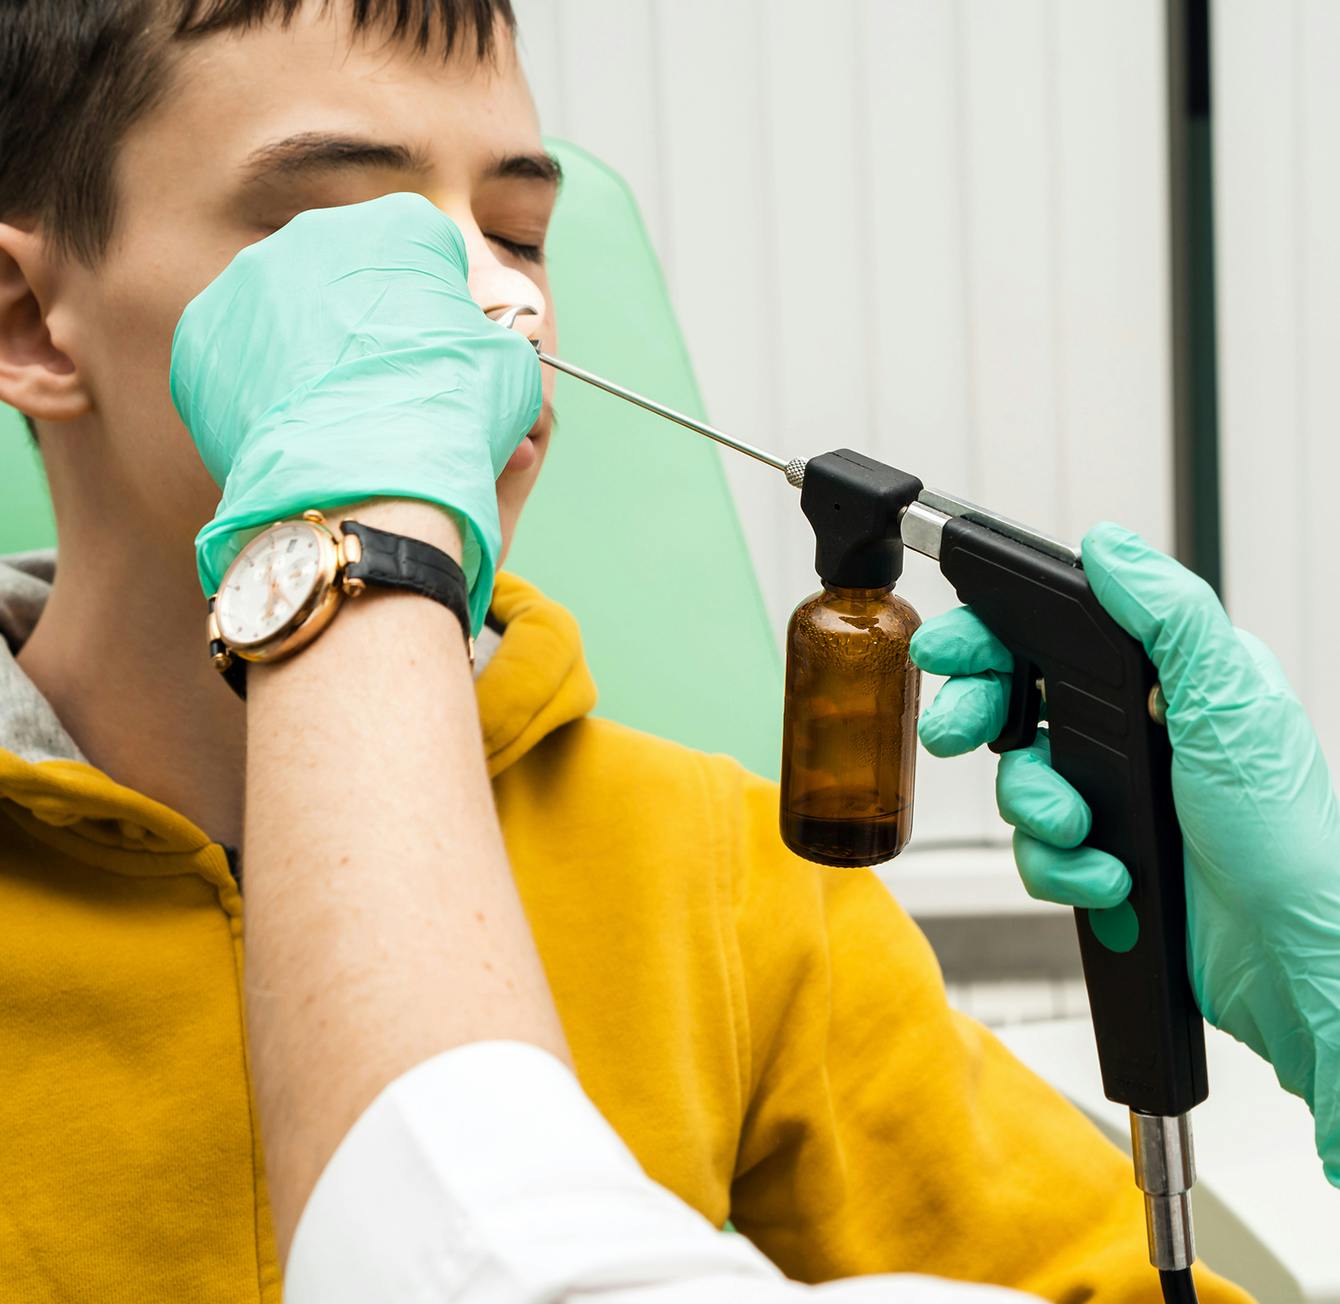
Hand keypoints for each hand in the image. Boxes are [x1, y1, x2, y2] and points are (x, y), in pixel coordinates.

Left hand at [170, 192, 540, 632]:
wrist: (364, 484)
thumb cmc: (451, 418)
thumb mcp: (510, 363)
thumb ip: (494, 329)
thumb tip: (483, 334)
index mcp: (397, 225)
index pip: (426, 249)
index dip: (442, 303)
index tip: (445, 352)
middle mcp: (313, 232)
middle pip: (349, 272)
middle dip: (370, 320)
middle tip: (392, 387)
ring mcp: (247, 282)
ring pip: (291, 311)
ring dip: (317, 352)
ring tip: (343, 417)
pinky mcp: (201, 336)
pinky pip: (243, 356)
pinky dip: (268, 388)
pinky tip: (300, 429)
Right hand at [911, 522, 1339, 1184]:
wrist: (1290, 960)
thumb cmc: (1287, 837)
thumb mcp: (1232, 704)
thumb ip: (1170, 618)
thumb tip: (1110, 549)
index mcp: (1167, 678)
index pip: (1055, 634)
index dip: (990, 637)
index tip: (946, 650)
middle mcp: (1135, 731)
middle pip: (1017, 703)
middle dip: (980, 718)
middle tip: (958, 734)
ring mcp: (1114, 796)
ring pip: (1020, 783)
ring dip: (1038, 810)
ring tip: (1081, 829)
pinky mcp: (1099, 856)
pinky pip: (1038, 852)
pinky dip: (1063, 868)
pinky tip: (1109, 877)